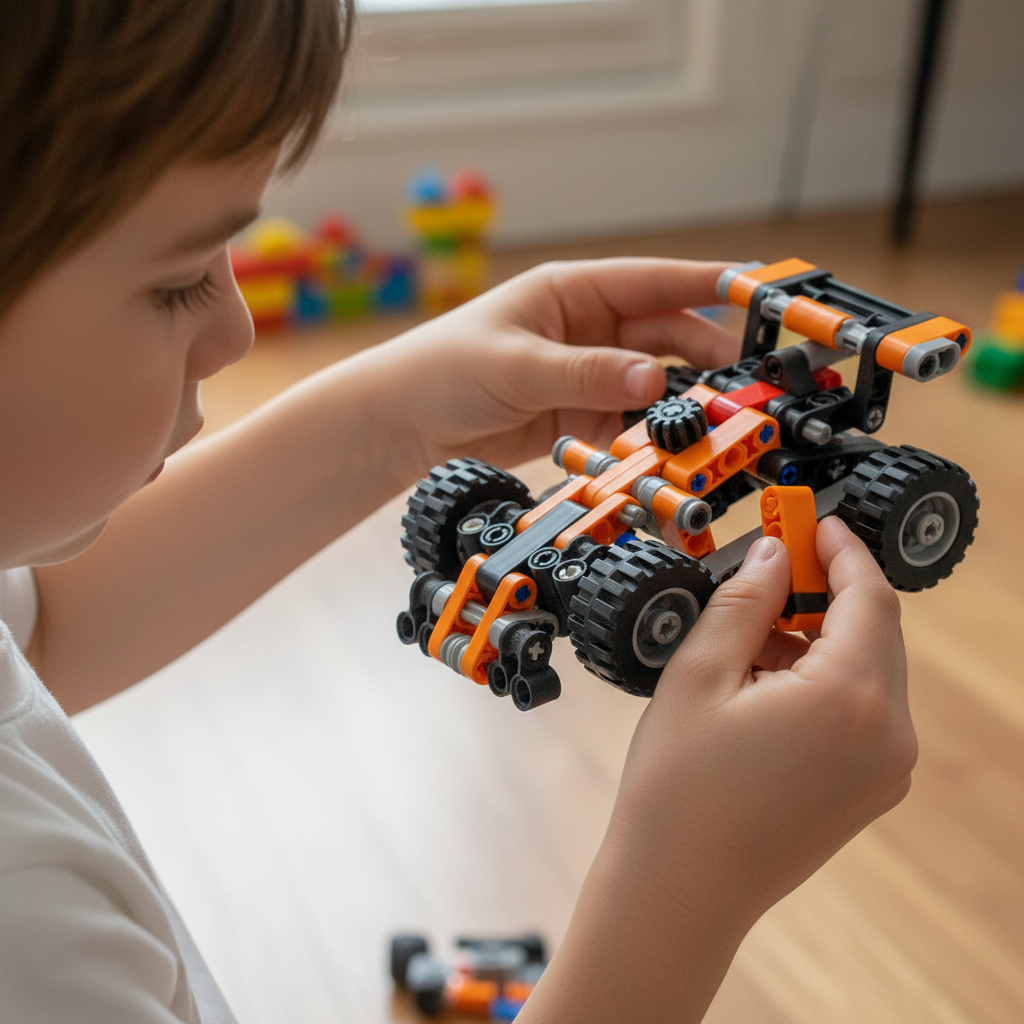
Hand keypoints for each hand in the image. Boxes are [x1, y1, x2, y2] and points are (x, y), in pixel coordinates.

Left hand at [380, 258, 737, 476]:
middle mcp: (588, 329)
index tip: (758, 291)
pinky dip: (650, 436)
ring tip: (718, 421)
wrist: (401, 424)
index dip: (709, 284)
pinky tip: (671, 450)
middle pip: (666, 334)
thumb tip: (652, 378)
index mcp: (573, 292)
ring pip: (653, 382)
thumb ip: (585, 372)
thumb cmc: (442, 370)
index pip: (654, 280)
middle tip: (746, 379)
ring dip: (683, 401)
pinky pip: (628, 422)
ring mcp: (586, 373)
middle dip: (708, 353)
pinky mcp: (579, 415)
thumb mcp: (516, 365)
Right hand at [524, 518, 915, 1023]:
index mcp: (850, 697)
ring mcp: (885, 769)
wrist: (679, 890)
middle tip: (767, 569)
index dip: (839, 549)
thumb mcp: (698, 673)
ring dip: (815, 638)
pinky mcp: (869, 790)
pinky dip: (821, 680)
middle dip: (823, 591)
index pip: (868, 595)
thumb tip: (773, 551)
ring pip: (866, 669)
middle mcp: (887, 734)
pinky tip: (760, 685)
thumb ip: (743, 599)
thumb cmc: (678, 790)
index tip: (808, 522)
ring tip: (743, 642)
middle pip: (873, 630)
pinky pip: (860, 709)